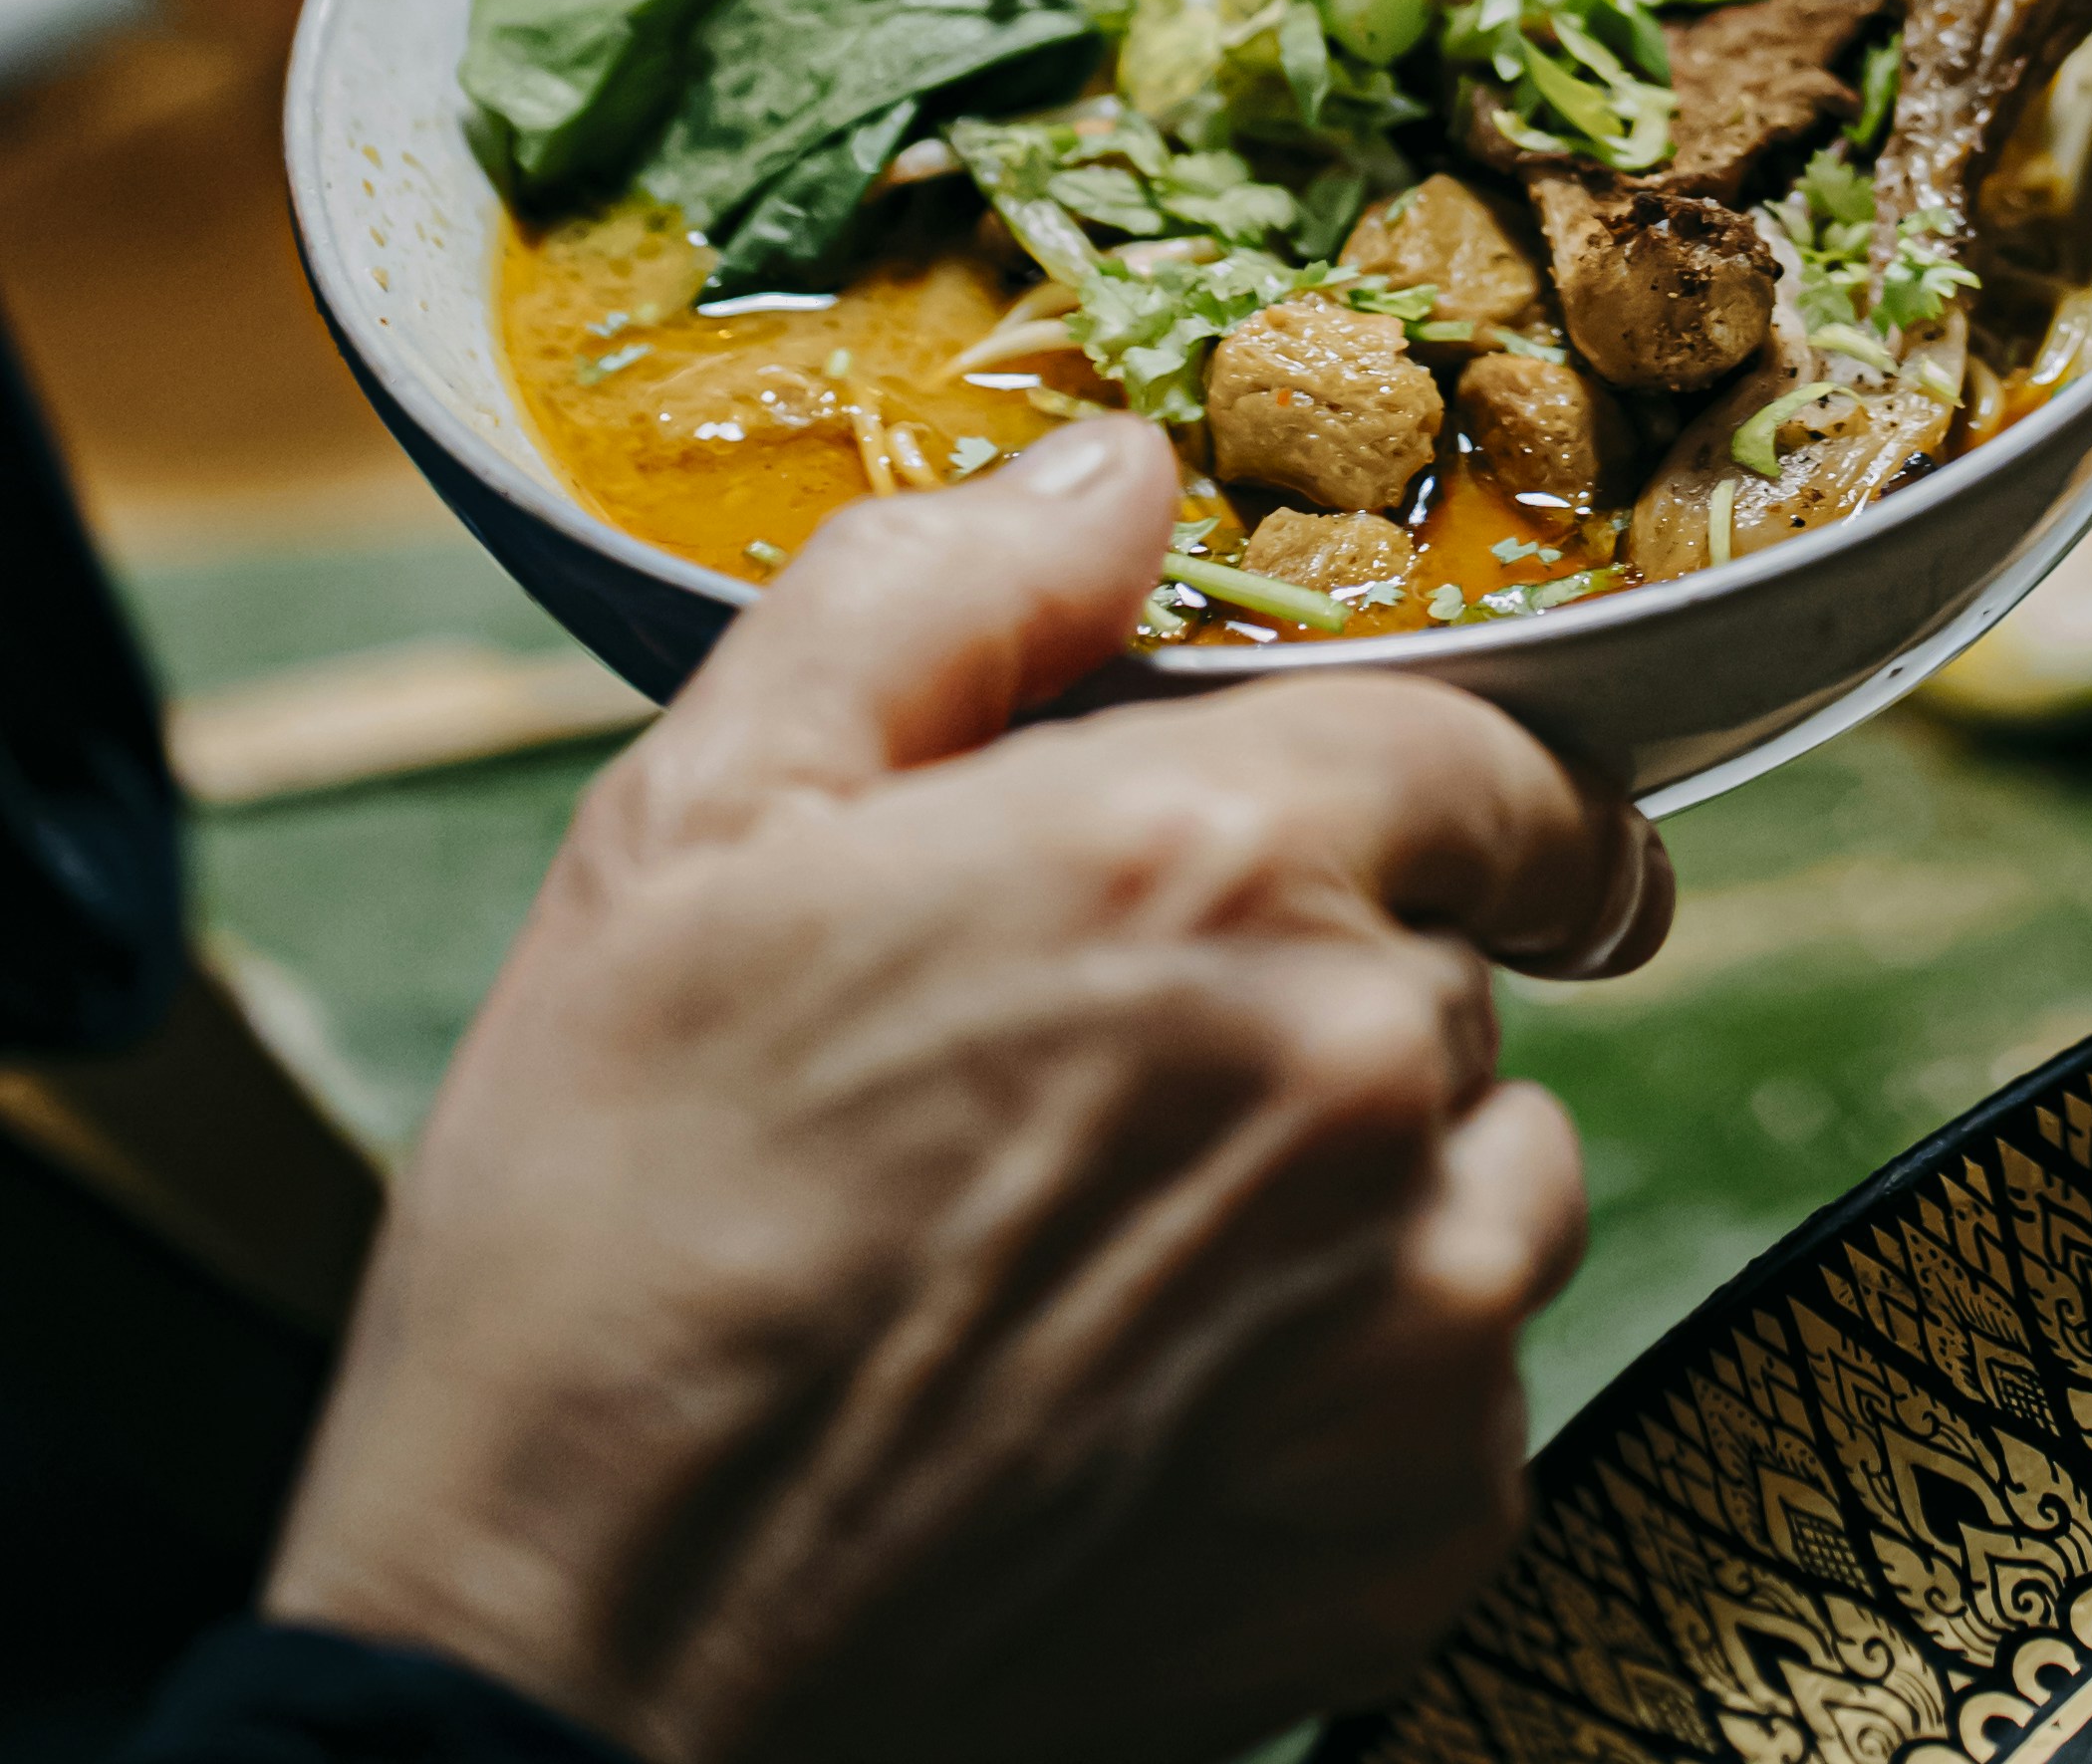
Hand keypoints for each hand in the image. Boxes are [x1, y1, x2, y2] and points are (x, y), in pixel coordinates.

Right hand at [264, 415, 1670, 1763]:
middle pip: (1454, 984)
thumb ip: (944, 599)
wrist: (559, 1663)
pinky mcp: (1415, 1535)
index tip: (1463, 843)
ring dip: (1373, 1206)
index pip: (1511, 769)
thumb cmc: (606, 1240)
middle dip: (1328, 1003)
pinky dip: (1360, 1404)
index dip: (1481, 801)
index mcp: (1219, 858)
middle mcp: (1362, 1070)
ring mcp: (1411, 1321)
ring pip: (1492, 1190)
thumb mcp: (700, 831)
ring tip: (1126, 1267)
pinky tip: (1155, 1419)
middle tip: (1111, 1098)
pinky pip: (1471, 1400)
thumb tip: (1123, 468)